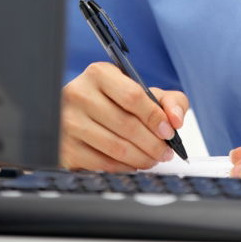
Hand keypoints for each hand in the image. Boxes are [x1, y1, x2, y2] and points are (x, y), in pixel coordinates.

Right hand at [60, 61, 189, 171]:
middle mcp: (79, 94)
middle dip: (152, 143)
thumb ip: (168, 100)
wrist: (79, 114)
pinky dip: (124, 168)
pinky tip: (134, 164)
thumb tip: (176, 120)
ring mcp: (68, 122)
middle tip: (165, 152)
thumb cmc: (115, 101)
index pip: (132, 96)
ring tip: (153, 159)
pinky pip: (101, 164)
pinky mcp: (64, 148)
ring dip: (141, 158)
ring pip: (115, 147)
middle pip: (126, 125)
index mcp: (99, 73)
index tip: (169, 131)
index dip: (154, 117)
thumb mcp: (142, 91)